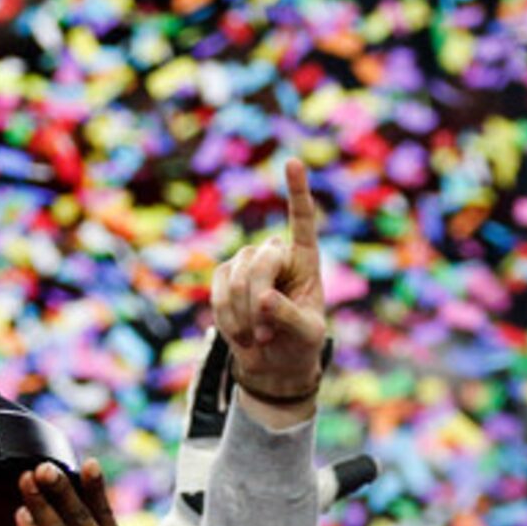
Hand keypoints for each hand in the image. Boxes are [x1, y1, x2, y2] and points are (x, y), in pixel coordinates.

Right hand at [209, 157, 328, 408]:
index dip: (297, 192)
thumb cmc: (299, 344)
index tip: (292, 162)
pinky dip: (229, 318)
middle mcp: (276, 254)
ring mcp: (247, 263)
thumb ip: (289, 316)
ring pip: (237, 277)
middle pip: (260, 262)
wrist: (273, 363)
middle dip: (258, 300)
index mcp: (306, 259)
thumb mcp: (306, 335)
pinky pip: (219, 291)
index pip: (302, 220)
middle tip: (266, 336)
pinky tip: (243, 336)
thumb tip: (262, 298)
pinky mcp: (224, 278)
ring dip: (244, 315)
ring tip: (258, 339)